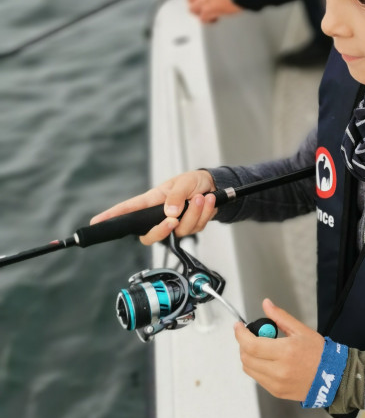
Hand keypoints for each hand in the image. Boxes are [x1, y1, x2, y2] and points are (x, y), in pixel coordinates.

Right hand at [89, 170, 217, 243]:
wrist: (214, 186)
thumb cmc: (192, 181)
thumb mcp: (184, 182)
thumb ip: (176, 196)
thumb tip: (170, 213)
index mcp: (152, 201)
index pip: (128, 210)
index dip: (111, 217)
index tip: (96, 221)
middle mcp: (159, 216)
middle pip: (149, 236)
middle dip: (162, 230)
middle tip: (174, 219)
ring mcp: (175, 225)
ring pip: (180, 231)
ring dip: (194, 213)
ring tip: (201, 197)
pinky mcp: (190, 228)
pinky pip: (196, 227)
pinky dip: (205, 213)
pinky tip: (208, 201)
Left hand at [234, 299, 324, 400]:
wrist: (332, 377)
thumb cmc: (319, 353)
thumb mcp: (301, 330)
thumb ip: (280, 316)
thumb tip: (266, 304)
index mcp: (285, 351)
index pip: (251, 345)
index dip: (240, 334)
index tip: (239, 327)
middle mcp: (279, 370)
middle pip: (246, 357)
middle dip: (243, 344)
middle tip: (251, 335)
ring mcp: (276, 383)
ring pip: (249, 369)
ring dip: (248, 356)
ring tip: (260, 348)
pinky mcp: (276, 391)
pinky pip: (257, 378)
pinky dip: (256, 367)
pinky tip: (267, 360)